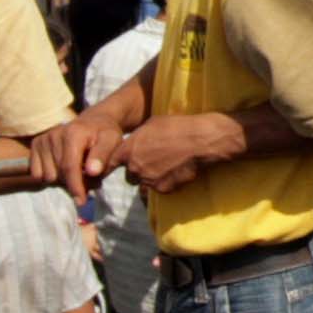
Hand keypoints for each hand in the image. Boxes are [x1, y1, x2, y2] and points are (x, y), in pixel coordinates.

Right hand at [32, 112, 127, 200]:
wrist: (94, 121)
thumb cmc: (105, 134)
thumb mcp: (112, 141)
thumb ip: (103, 155)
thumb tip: (92, 171)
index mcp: (73, 133)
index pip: (69, 167)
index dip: (75, 186)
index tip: (81, 201)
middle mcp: (54, 134)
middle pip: (58, 174)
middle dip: (72, 183)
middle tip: (88, 179)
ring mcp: (43, 139)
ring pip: (46, 176)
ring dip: (61, 180)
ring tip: (77, 171)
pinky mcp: (36, 144)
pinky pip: (37, 173)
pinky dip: (50, 176)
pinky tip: (63, 168)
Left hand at [120, 111, 244, 194]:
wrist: (202, 140)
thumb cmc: (178, 126)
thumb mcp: (153, 123)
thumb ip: (138, 137)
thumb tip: (135, 142)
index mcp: (128, 150)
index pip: (110, 163)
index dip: (114, 164)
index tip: (118, 165)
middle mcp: (135, 167)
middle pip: (129, 175)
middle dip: (138, 170)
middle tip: (153, 161)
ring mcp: (148, 180)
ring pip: (144, 184)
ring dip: (151, 178)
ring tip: (167, 167)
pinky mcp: (163, 189)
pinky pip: (159, 189)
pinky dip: (166, 182)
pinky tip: (177, 171)